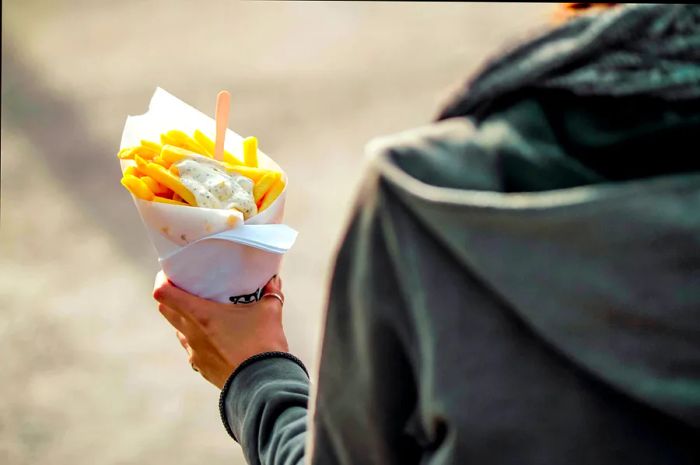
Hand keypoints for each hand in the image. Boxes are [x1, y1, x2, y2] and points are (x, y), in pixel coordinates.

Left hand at [153, 271, 288, 388]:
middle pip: (165, 310)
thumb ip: (271, 293)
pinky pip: (192, 350)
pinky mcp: (201, 368)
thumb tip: (274, 280)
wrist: (263, 384)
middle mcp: (190, 333)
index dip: (163, 280)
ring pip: (179, 331)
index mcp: (200, 315)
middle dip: (172, 298)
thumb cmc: (262, 344)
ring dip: (185, 320)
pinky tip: (217, 339)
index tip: (171, 273)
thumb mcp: (270, 312)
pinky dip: (199, 341)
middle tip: (188, 289)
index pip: (164, 293)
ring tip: (205, 315)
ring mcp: (194, 353)